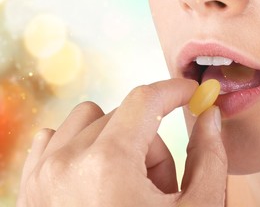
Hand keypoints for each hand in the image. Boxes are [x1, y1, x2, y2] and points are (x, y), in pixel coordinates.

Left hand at [17, 79, 227, 206]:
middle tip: (160, 184)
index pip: (145, 100)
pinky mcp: (31, 186)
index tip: (191, 93)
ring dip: (117, 140)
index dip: (174, 91)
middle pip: (123, 116)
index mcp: (107, 166)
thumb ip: (210, 155)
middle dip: (151, 139)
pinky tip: (99, 178)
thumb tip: (209, 114)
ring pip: (89, 121)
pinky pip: (58, 138)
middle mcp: (66, 164)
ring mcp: (42, 175)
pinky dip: (85, 146)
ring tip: (128, 184)